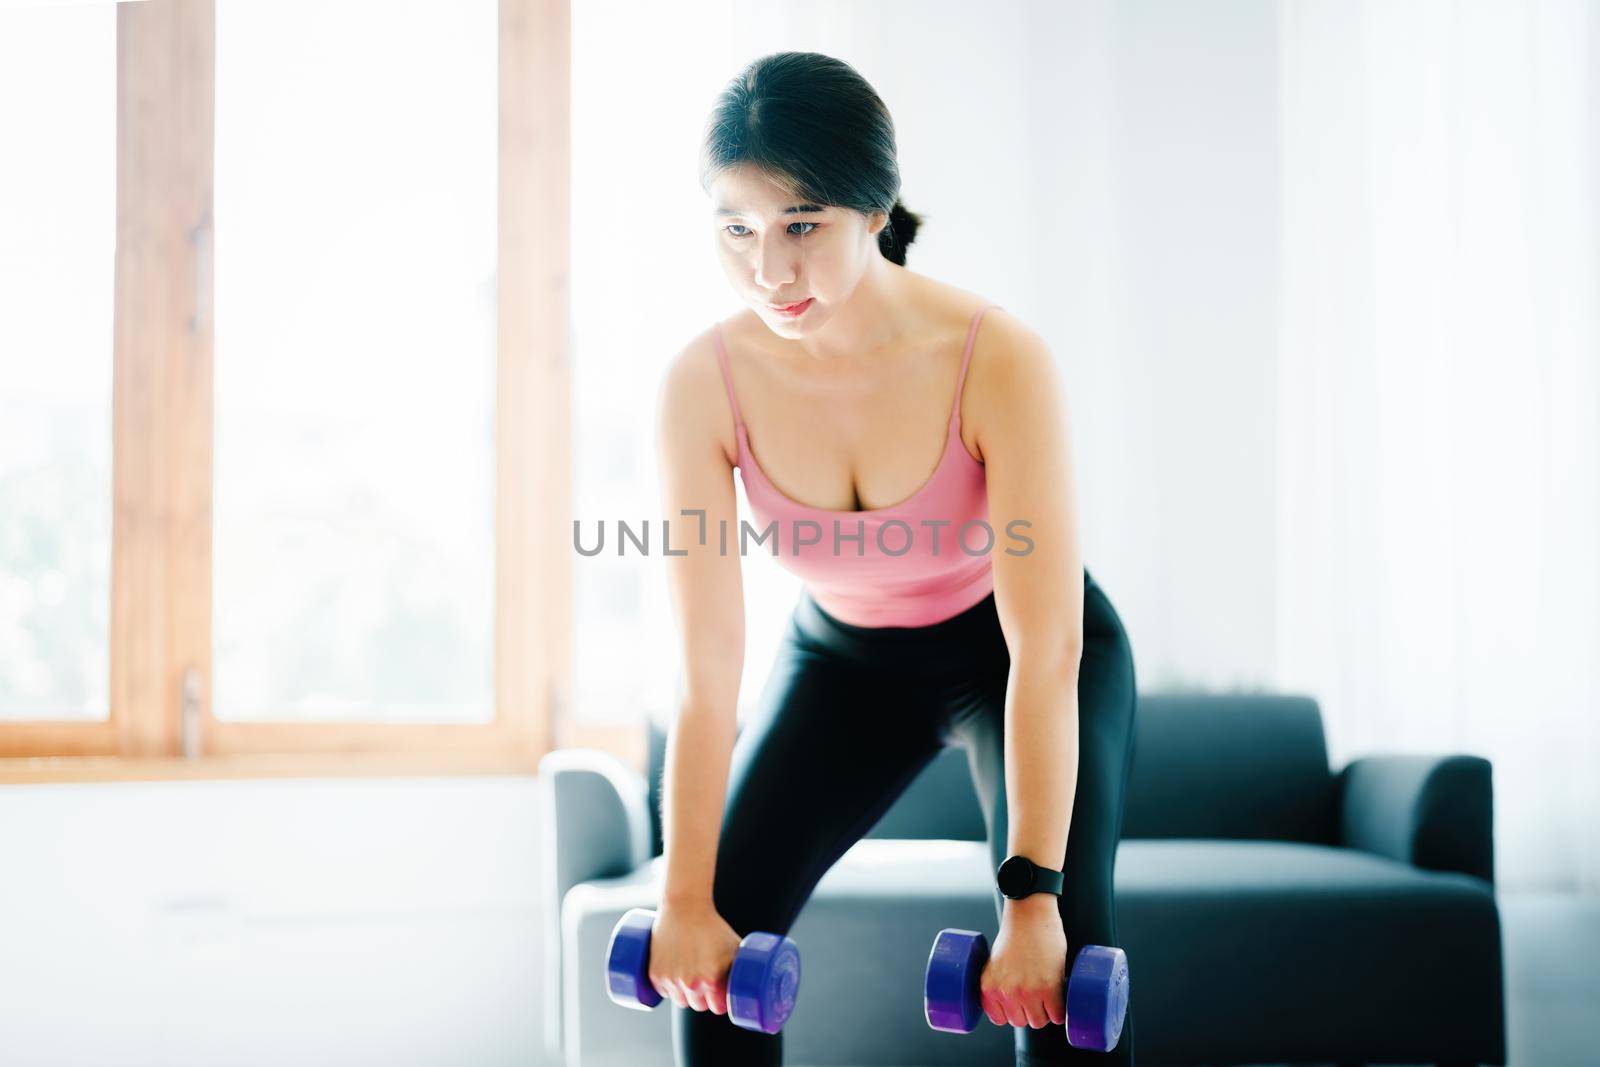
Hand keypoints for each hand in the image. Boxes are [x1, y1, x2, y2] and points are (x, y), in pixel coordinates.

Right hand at [647, 902, 743, 1014]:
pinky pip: (664, 992)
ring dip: (684, 994)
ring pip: (680, 1000)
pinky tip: (675, 974)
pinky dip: (669, 987)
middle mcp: (691, 984)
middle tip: (704, 981)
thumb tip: (753, 985)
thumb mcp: (734, 946)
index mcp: (712, 980)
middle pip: (698, 1006)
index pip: (717, 1007)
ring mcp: (671, 980)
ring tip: (689, 975)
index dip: (720, 1002)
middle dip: (703, 998)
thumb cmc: (712, 926)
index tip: (720, 994)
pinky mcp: (655, 975)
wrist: (684, 907)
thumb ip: (740, 969)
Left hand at [980, 905, 1067, 1027]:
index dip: (1011, 1011)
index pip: (999, 1019)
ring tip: (1048, 994)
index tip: (1019, 1002)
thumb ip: (1000, 983)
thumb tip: (1011, 1004)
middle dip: (1029, 1011)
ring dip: (1046, 1011)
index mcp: (988, 986)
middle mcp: (1005, 992)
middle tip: (1036, 994)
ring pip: (1039, 1021)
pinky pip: (1057, 1015)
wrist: (1030, 913)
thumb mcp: (997, 962)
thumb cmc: (1016, 933)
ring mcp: (1027, 992)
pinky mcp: (1049, 988)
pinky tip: (1060, 997)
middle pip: (1021, 1022)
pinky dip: (1061, 1010)